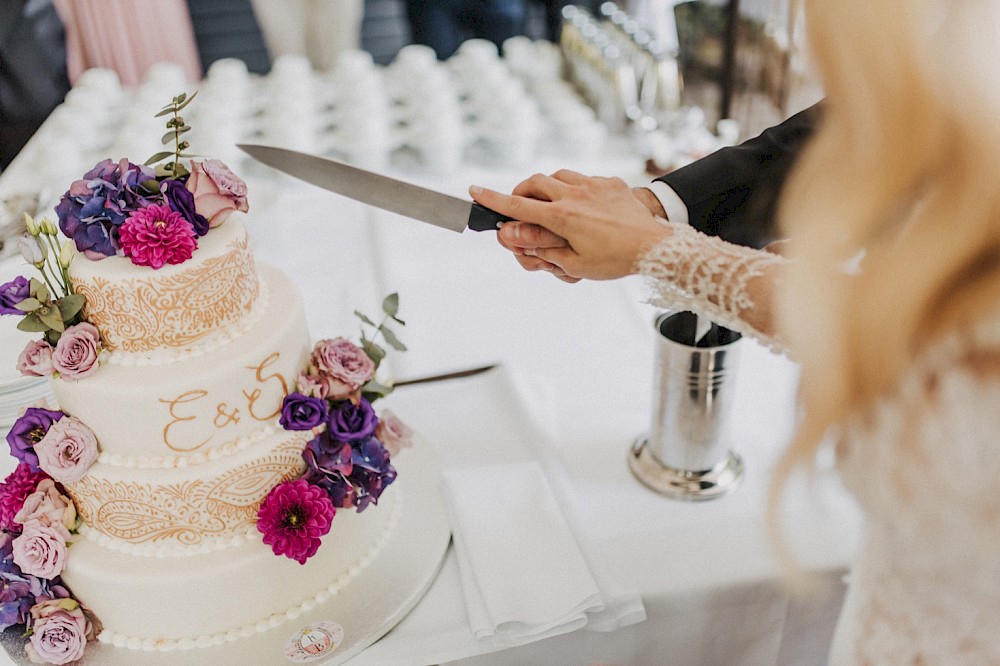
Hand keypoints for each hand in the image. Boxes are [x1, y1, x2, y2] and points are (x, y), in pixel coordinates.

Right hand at [473, 171, 670, 280]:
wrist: (655, 246)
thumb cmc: (615, 260)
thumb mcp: (573, 263)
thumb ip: (541, 248)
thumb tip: (514, 236)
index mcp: (562, 217)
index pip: (518, 206)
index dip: (492, 199)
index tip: (475, 191)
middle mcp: (575, 195)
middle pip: (534, 183)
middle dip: (521, 192)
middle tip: (518, 206)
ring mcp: (594, 185)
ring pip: (558, 176)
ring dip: (547, 187)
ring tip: (548, 204)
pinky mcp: (611, 183)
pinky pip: (585, 179)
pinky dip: (575, 189)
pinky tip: (583, 206)